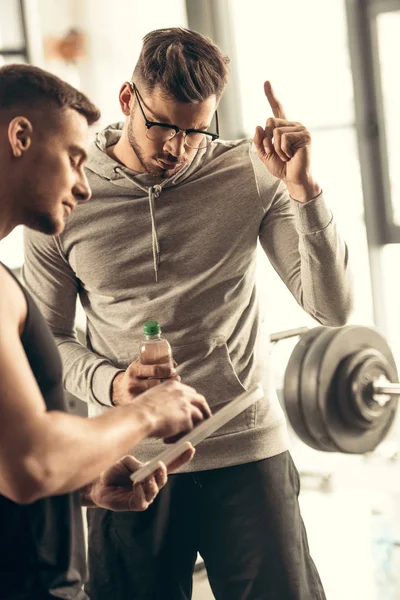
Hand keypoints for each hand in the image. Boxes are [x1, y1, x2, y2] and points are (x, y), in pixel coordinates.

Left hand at [88, 448, 194, 510]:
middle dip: (162, 471)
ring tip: (142, 477)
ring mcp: (144, 494)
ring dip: (151, 482)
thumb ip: (138, 465)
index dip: (181, 457)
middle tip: (158, 465)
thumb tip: (146, 472)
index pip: (170, 464)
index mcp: (150, 469)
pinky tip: (136, 485)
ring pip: (155, 489)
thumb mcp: (126, 461)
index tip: (190, 447)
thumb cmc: (111, 470)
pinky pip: (144, 500)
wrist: (95, 482)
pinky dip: (141, 491)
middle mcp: (150, 482)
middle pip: (164, 477)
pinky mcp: (136, 504)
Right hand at [112, 360, 179, 405]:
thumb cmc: (134, 375)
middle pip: (158, 383)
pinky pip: (154, 403)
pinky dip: (164, 399)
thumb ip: (153, 361)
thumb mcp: (139, 365)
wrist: (119, 390)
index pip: (155, 370)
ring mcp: (135, 396)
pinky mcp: (138, 406)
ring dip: (169, 390)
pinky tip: (169, 396)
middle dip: (171, 380)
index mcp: (134, 370)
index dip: (167, 370)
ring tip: (174, 386)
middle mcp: (133, 384)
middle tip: (177, 377)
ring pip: (158, 394)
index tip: (173, 370)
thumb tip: (174, 363)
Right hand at [132, 379, 210, 440]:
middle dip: (203, 410)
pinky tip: (169, 440)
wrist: (137, 417)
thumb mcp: (153, 396)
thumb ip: (165, 398)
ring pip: (199, 415)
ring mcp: (186, 405)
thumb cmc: (138, 409)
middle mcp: (182, 393)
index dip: (192, 401)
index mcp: (173, 385)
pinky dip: (182, 436)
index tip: (192, 408)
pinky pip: (191, 429)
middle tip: (202, 420)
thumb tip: (168, 408)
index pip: (190, 392)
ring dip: (194, 425)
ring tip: (183, 434)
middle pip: (200, 400)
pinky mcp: (186, 418)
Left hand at [253, 81, 320, 201]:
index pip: (277, 109)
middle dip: (267, 140)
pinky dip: (282, 150)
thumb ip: (259, 141)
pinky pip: (283, 137)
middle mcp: (293, 125)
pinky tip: (291, 156)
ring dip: (275, 148)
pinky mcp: (305, 135)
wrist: (293, 179)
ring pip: (275, 130)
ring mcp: (300, 129)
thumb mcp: (264, 154)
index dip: (271, 95)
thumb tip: (259, 126)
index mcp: (284, 128)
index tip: (266, 82)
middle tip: (275, 153)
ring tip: (285, 156)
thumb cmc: (281, 167)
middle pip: (270, 121)